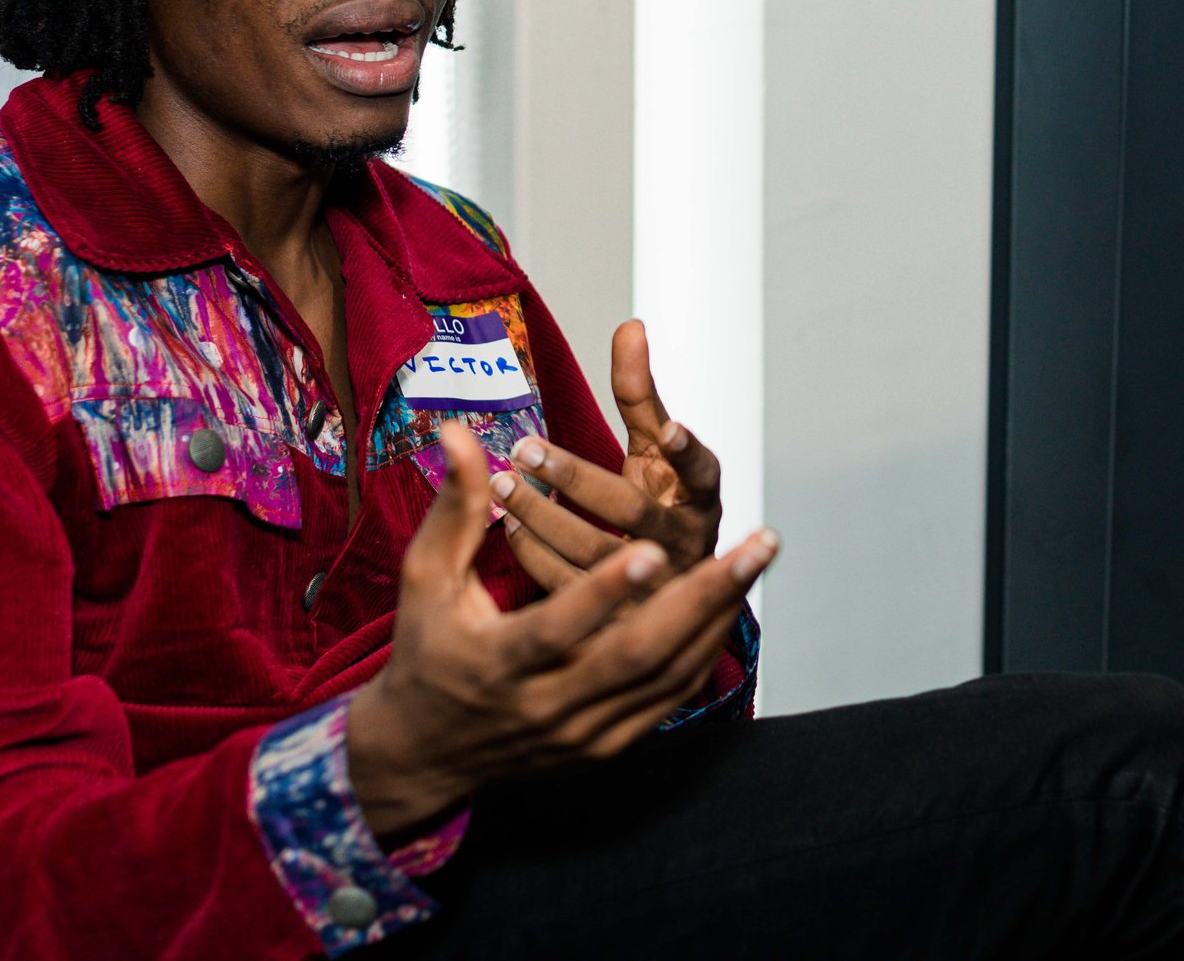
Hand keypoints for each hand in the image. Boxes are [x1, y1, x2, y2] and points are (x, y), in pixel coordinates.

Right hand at [347, 423, 775, 838]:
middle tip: (754, 543)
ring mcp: (584, 731)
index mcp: (497, 664)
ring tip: (756, 557)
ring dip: (718, 613)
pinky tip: (731, 600)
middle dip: (702, 596)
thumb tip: (457, 433)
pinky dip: (705, 646)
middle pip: (637, 656)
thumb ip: (453, 509)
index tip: (651, 548)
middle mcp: (547, 706)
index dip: (605, 591)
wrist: (428, 750)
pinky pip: (671, 695)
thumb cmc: (427, 647)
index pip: (558, 630)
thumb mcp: (427, 579)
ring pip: (668, 677)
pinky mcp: (608, 743)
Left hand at [493, 319, 724, 592]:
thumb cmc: (660, 504)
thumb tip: (630, 325)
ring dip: (543, 515)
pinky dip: (535, 553)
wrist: (663, 594)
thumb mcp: (655, 451)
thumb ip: (641, 394)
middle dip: (576, 477)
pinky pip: (568, 585)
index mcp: (700, 498)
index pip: (702, 472)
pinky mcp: (614, 617)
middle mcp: (684, 544)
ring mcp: (650, 585)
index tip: (666, 428)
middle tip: (525, 447)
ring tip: (505, 482)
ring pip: (593, 552)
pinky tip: (509, 526)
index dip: (686, 452)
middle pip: (631, 512)